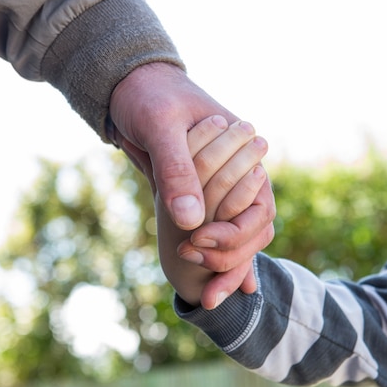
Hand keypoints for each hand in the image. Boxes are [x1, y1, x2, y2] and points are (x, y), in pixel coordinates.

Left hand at [109, 62, 274, 300]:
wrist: (128, 87)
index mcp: (243, 153)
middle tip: (205, 294)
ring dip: (226, 269)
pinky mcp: (200, 196)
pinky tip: (211, 291)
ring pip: (238, 237)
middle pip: (252, 231)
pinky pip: (217, 231)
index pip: (258, 210)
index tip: (195, 248)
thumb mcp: (159, 128)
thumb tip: (190, 223)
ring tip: (206, 299)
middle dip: (231, 263)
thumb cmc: (147, 98)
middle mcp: (240, 174)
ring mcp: (221, 187)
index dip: (233, 238)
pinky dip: (217, 259)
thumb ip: (177, 170)